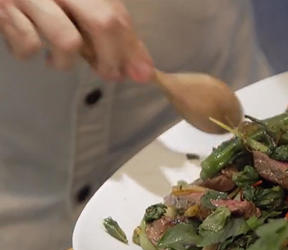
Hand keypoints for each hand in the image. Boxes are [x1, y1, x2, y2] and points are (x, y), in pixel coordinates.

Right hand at [0, 0, 153, 81]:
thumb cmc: (44, 0)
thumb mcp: (77, 7)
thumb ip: (109, 32)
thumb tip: (140, 69)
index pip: (116, 14)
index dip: (133, 47)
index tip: (142, 73)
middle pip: (103, 22)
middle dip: (112, 57)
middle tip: (109, 74)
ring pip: (67, 40)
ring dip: (66, 61)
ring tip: (57, 58)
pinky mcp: (2, 10)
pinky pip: (27, 45)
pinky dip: (29, 52)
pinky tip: (30, 44)